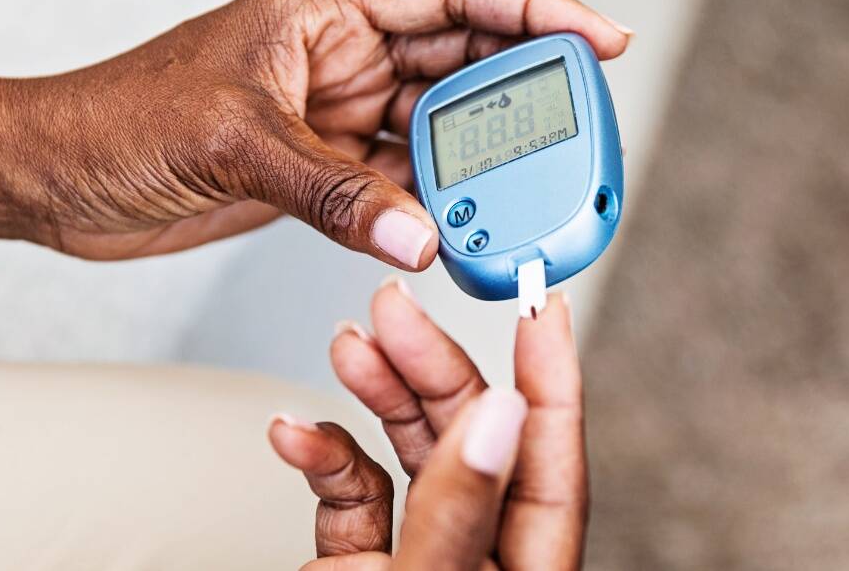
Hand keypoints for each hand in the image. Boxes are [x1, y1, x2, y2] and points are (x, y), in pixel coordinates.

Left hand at [0, 0, 629, 264]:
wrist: (62, 179)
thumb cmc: (120, 119)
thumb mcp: (233, 142)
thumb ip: (332, 190)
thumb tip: (419, 233)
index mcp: (325, 12)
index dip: (534, 6)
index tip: (599, 36)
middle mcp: (342, 56)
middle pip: (463, 61)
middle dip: (526, 89)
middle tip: (581, 125)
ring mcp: (339, 113)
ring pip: (440, 127)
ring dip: (486, 158)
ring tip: (535, 186)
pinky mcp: (327, 167)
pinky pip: (405, 182)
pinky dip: (439, 204)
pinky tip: (467, 224)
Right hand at [269, 278, 585, 568]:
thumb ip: (457, 509)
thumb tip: (497, 418)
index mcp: (527, 566)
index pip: (550, 455)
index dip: (549, 373)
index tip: (541, 304)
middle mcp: (477, 550)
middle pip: (472, 434)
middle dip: (431, 364)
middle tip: (396, 308)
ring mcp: (420, 552)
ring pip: (413, 450)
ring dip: (379, 391)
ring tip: (352, 344)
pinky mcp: (360, 560)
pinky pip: (353, 490)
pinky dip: (325, 452)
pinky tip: (298, 431)